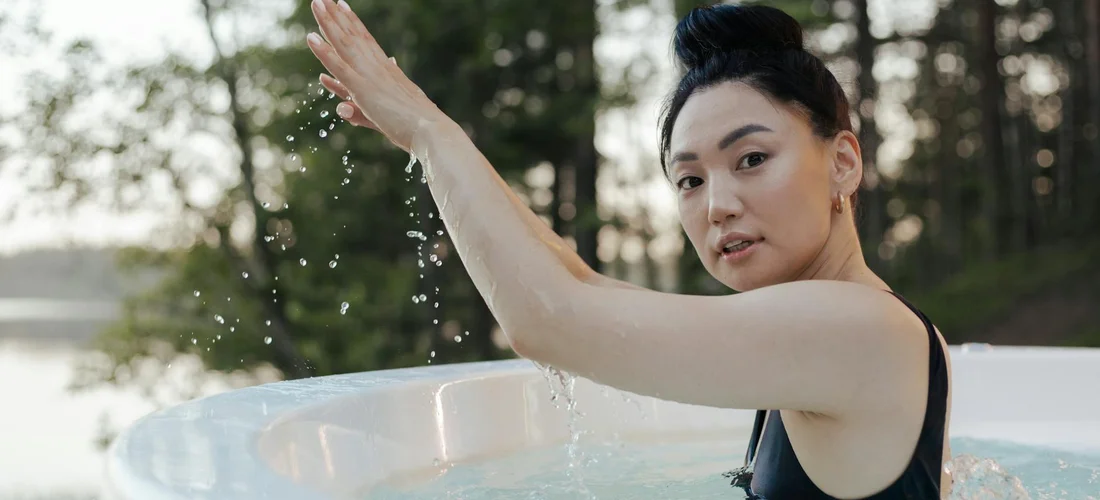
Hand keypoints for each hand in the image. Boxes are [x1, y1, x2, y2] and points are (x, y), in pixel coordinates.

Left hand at [306, 0, 444, 150]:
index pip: (366, 40)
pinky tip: (310, 37)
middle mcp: (378, 67)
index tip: (341, 5)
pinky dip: (324, 51)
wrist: (431, 131)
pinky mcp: (363, 89)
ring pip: (344, 43)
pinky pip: (339, 66)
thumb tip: (342, 108)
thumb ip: (359, 112)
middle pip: (352, 36)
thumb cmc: (415, 127)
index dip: (352, 22)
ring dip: (328, 22)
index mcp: (388, 70)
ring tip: (316, 2)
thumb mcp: (383, 117)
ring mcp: (370, 76)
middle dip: (336, 15)